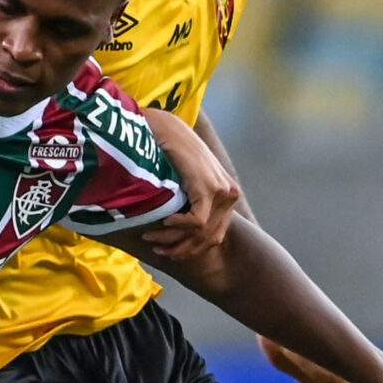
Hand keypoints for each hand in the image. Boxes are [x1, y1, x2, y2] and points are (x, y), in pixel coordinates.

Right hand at [141, 118, 239, 260]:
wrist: (168, 130)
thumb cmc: (172, 155)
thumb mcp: (187, 184)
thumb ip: (192, 204)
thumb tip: (181, 237)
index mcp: (228, 196)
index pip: (214, 236)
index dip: (190, 249)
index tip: (168, 252)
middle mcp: (230, 195)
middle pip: (208, 238)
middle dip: (181, 249)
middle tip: (157, 251)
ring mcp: (222, 192)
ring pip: (201, 233)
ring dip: (174, 239)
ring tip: (151, 237)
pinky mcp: (209, 189)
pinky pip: (197, 222)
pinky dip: (179, 226)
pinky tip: (164, 221)